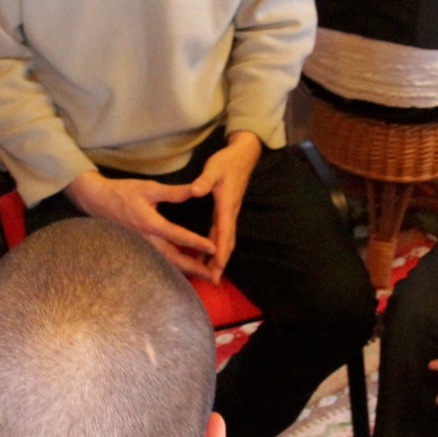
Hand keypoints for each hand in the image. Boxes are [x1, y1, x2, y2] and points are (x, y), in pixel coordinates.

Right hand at [66, 169, 216, 276]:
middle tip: (214, 276)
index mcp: (150, 224)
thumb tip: (195, 190)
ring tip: (206, 275)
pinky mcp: (141, 249)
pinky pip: (161, 261)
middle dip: (195, 268)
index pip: (178, 236)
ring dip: (187, 270)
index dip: (197, 243)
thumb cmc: (124, 192)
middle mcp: (147, 240)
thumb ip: (173, 192)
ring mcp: (143, 247)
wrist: (97, 201)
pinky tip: (188, 268)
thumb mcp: (149, 188)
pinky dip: (176, 266)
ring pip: (167, 263)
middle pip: (174, 259)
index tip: (214, 248)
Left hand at [188, 132, 262, 280]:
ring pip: (225, 240)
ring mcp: (229, 213)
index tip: (218, 266)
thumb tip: (195, 191)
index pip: (224, 231)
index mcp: (226, 205)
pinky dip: (217, 247)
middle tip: (214, 280)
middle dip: (221, 262)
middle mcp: (230, 213)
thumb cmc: (226, 162)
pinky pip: (222, 234)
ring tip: (211, 275)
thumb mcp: (213, 168)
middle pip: (227, 242)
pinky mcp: (226, 212)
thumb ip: (204, 180)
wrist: (242, 156)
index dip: (221, 250)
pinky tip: (207, 256)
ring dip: (219, 258)